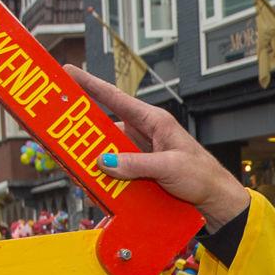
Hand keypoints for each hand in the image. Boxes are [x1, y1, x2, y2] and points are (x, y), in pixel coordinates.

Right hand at [64, 65, 250, 226]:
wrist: (215, 201)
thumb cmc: (202, 177)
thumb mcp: (170, 167)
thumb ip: (137, 164)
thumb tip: (104, 161)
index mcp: (154, 121)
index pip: (115, 98)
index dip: (90, 84)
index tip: (68, 72)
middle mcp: (143, 134)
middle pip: (104, 127)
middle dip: (82, 130)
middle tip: (59, 134)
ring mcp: (140, 153)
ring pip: (106, 152)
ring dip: (92, 160)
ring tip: (75, 166)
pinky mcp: (139, 171)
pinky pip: (115, 171)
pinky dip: (104, 178)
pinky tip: (97, 188)